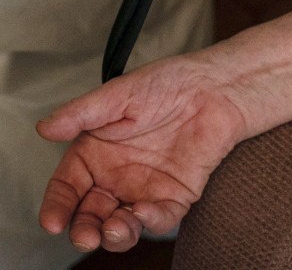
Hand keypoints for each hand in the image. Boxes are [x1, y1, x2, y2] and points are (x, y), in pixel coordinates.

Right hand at [36, 61, 246, 252]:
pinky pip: (162, 216)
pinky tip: (144, 213)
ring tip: (114, 229)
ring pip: (124, 222)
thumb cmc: (168, 83)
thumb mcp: (118, 94)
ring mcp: (147, 187)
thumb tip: (46, 127)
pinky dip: (152, 221)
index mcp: (96, 153)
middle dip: (84, 229)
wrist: (215, 87)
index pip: (68, 187)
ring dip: (116, 233)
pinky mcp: (178, 193)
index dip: (58, 206)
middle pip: (92, 213)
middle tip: (85, 236)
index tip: (53, 222)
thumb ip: (82, 113)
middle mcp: (118, 174)